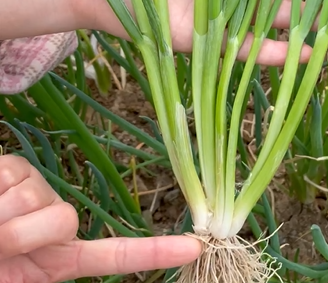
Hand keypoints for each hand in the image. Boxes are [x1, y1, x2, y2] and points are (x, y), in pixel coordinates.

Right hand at [0, 155, 200, 282]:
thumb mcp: (10, 274)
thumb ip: (28, 253)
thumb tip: (63, 225)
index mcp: (54, 260)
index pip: (111, 255)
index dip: (152, 253)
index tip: (195, 247)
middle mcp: (51, 221)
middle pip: (67, 221)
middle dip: (27, 235)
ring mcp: (34, 192)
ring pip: (41, 202)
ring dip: (4, 219)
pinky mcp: (14, 170)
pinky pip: (15, 182)